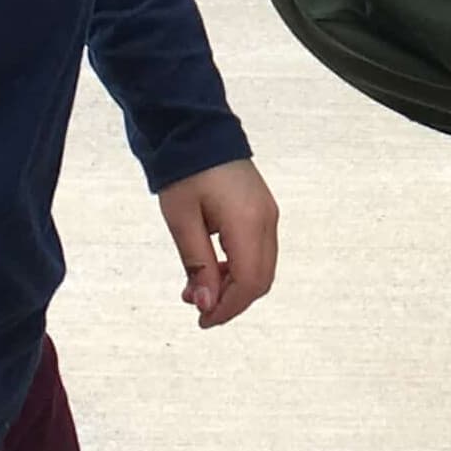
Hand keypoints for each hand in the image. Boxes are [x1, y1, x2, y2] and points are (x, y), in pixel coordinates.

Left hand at [159, 159, 279, 327]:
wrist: (196, 130)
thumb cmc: (186, 171)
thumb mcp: (182, 221)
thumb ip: (197, 265)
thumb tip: (207, 305)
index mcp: (248, 222)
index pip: (250, 282)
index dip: (228, 308)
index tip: (203, 320)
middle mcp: (266, 220)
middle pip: (260, 280)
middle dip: (231, 301)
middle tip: (199, 309)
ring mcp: (268, 214)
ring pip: (260, 267)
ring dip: (233, 285)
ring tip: (197, 287)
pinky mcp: (262, 210)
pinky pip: (258, 250)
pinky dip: (237, 268)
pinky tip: (210, 267)